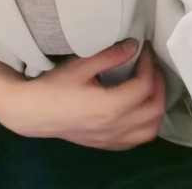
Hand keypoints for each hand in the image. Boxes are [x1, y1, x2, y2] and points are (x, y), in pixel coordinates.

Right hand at [0, 40, 164, 149]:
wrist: (33, 113)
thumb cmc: (54, 87)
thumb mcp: (81, 65)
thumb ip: (110, 55)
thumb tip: (134, 46)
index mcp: (111, 107)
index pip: (145, 86)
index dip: (149, 64)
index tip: (143, 49)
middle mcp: (116, 127)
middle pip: (155, 109)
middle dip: (158, 83)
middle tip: (150, 65)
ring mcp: (112, 139)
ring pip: (151, 130)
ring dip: (156, 106)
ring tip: (148, 86)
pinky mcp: (106, 145)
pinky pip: (138, 140)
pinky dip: (146, 124)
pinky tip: (138, 108)